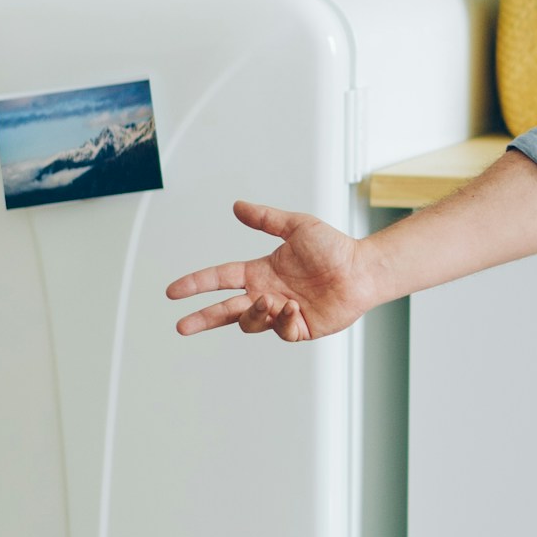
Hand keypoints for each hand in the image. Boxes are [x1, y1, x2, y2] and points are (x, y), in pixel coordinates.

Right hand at [166, 201, 375, 340]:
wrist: (362, 270)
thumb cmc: (334, 248)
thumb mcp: (297, 226)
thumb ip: (265, 219)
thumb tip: (237, 206)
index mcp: (260, 272)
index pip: (220, 278)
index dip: (196, 284)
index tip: (173, 291)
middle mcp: (266, 294)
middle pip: (225, 310)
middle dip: (202, 319)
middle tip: (181, 326)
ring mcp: (281, 313)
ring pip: (250, 322)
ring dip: (254, 313)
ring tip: (270, 301)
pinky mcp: (298, 328)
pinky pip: (279, 330)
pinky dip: (281, 320)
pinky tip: (294, 307)